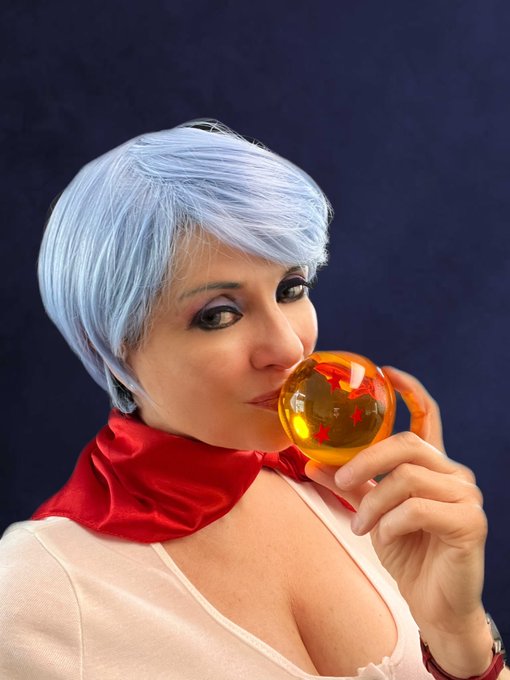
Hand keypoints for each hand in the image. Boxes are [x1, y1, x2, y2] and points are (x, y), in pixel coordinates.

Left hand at [305, 366, 493, 676]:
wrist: (435, 603)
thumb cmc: (408, 552)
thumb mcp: (373, 511)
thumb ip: (350, 484)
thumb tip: (312, 461)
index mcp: (433, 466)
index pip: (429, 416)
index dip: (410, 391)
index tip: (387, 371)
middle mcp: (454, 474)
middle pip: (407, 444)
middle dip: (366, 460)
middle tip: (340, 479)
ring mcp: (466, 497)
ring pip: (408, 478)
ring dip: (374, 502)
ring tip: (359, 526)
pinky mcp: (469, 522)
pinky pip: (418, 508)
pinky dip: (392, 522)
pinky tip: (385, 536)